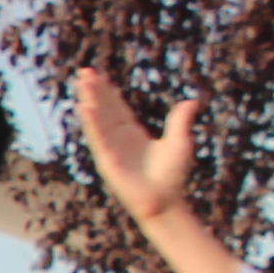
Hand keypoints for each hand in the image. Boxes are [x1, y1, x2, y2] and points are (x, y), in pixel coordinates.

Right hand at [73, 71, 204, 235]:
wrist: (164, 201)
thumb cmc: (172, 176)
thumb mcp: (180, 143)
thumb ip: (180, 121)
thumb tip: (191, 101)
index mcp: (133, 134)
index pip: (118, 108)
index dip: (108, 92)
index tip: (98, 76)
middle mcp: (118, 138)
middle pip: (104, 109)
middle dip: (94, 91)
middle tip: (84, 71)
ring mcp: (111, 148)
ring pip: (98, 119)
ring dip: (89, 100)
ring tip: (81, 82)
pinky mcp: (107, 159)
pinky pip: (98, 137)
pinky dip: (91, 121)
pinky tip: (85, 106)